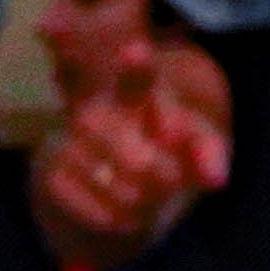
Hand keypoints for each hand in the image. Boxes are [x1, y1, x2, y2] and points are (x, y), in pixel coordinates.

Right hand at [38, 57, 227, 262]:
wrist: (109, 168)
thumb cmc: (163, 147)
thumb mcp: (194, 142)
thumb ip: (208, 152)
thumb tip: (215, 180)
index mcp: (134, 94)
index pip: (138, 82)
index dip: (138, 69)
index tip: (136, 52)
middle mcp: (95, 112)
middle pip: (142, 162)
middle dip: (165, 179)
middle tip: (173, 181)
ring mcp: (68, 144)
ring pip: (125, 191)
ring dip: (147, 201)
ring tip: (150, 193)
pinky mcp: (54, 177)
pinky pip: (102, 212)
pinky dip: (123, 219)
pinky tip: (126, 209)